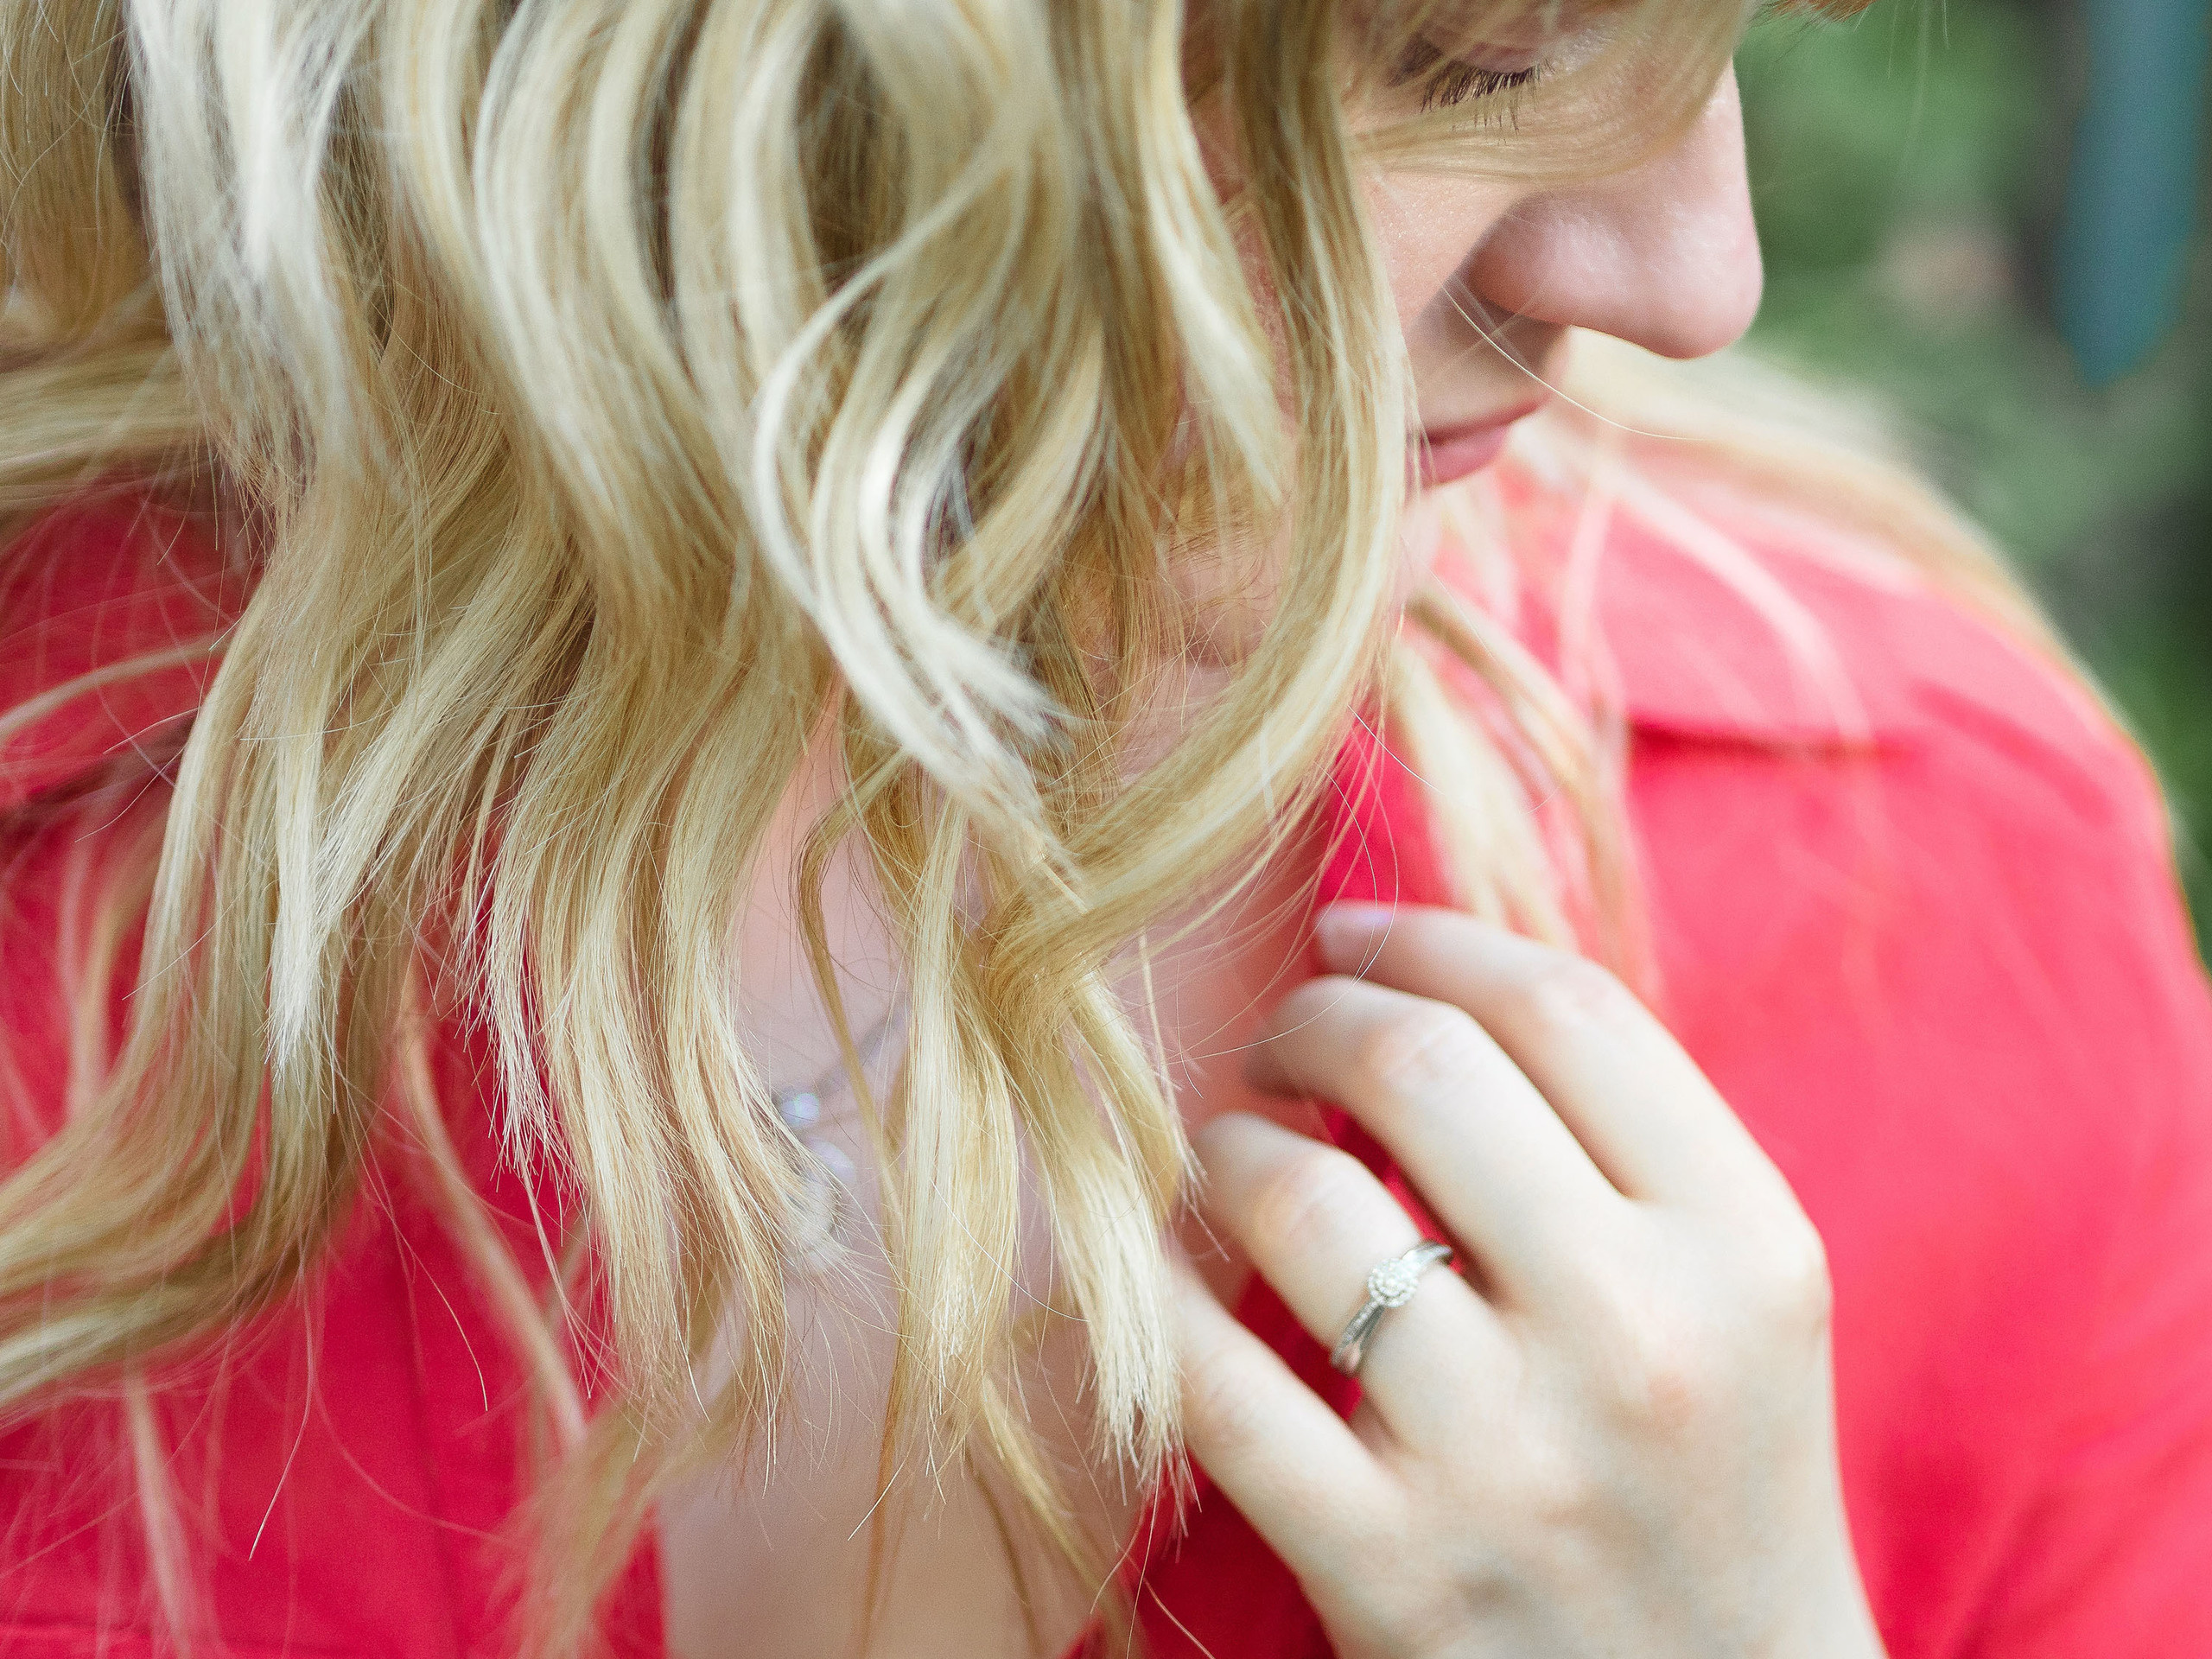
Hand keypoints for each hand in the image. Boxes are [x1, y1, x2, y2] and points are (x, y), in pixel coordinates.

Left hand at [1171, 904, 1886, 1658]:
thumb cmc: (1711, 1479)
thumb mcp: (1739, 1296)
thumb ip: (1617, 1137)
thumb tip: (1415, 974)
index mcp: (1746, 1245)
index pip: (1561, 1007)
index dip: (1427, 938)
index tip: (1352, 933)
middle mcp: (1641, 1336)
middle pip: (1419, 1068)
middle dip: (1311, 1019)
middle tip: (1282, 1041)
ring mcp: (1507, 1458)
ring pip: (1297, 1200)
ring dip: (1229, 1146)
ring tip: (1236, 1159)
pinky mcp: (1388, 1568)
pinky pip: (1212, 1374)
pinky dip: (1164, 1295)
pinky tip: (1174, 1274)